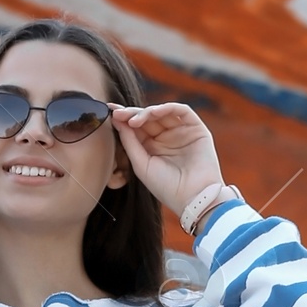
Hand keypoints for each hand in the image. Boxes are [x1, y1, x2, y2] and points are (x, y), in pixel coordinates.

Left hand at [110, 103, 221, 218]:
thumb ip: (129, 142)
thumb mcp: (141, 164)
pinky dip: (167, 108)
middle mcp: (166, 137)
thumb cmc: (166, 187)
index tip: (109, 113)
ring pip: (162, 112)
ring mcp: (181, 131)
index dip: (124, 119)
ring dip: (147, 111)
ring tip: (134, 119)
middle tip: (118, 113)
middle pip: (147, 117)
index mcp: (152, 147)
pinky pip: (182, 111)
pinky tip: (154, 113)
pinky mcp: (196, 128)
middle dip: (132, 113)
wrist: (193, 198)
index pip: (136, 127)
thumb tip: (117, 120)